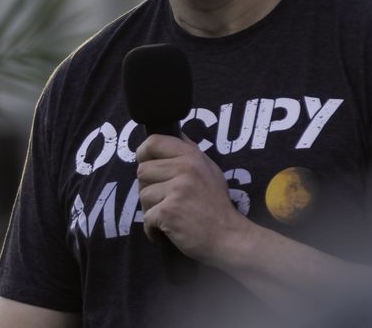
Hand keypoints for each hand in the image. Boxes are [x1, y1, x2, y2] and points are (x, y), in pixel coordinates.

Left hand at [134, 133, 246, 265]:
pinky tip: (166, 231)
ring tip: (168, 216)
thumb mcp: (210, 170)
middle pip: (143, 171)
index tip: (147, 166)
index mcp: (192, 156)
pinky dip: (152, 229)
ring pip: (143, 195)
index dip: (143, 154)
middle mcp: (184, 169)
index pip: (154, 142)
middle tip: (163, 201)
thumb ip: (190, 153)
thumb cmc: (218, 206)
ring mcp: (176, 190)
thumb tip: (175, 134)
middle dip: (148, 188)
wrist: (229, 238)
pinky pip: (146, 218)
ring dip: (150, 210)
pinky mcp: (169, 211)